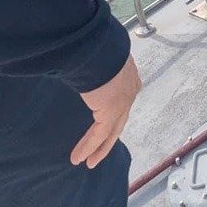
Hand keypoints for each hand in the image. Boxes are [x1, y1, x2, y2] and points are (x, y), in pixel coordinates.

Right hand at [71, 54, 140, 168]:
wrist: (96, 46)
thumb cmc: (93, 45)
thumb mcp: (96, 54)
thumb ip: (92, 64)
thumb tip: (77, 59)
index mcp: (128, 75)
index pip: (123, 99)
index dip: (115, 114)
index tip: (106, 125)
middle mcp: (129, 90)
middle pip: (119, 120)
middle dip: (109, 137)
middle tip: (99, 151)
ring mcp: (123, 102)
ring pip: (110, 131)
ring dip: (97, 148)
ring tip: (87, 161)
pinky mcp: (111, 112)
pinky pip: (99, 134)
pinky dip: (88, 147)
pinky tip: (78, 158)